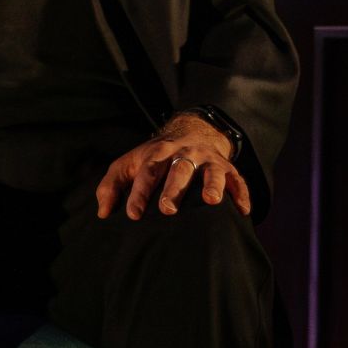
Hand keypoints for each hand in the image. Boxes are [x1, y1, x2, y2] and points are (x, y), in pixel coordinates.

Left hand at [95, 114, 250, 220]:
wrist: (191, 132)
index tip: (133, 214)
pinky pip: (238, 180)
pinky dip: (242, 194)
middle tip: (168, 209)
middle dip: (174, 189)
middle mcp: (184, 155)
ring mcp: (208, 160)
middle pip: (180, 169)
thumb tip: (103, 213)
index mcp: (158, 154)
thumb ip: (112, 186)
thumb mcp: (129, 165)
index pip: (147, 172)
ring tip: (212, 201)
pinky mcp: (228, 168)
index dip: (139, 193)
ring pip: (212, 170)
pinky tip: (244, 212)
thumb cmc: (154, 158)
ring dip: (213, 184)